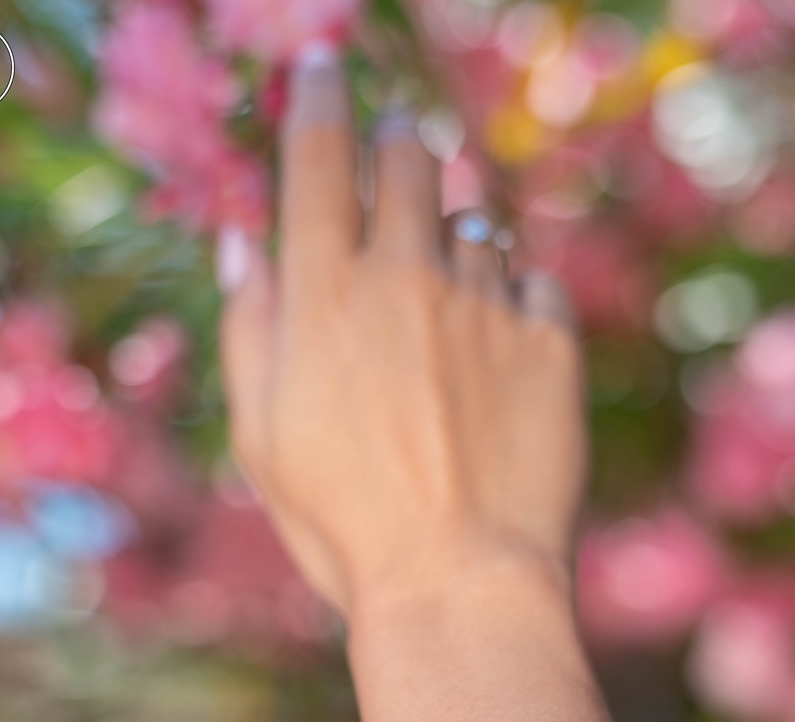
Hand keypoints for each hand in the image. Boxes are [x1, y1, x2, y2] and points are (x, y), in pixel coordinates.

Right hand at [219, 48, 586, 625]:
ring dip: (457, 215)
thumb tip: (243, 238)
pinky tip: (497, 333)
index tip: (323, 67)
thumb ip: (249, 325)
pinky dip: (512, 291)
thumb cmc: (341, 521)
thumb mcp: (262, 435)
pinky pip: (533, 284)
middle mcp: (409, 277)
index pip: (318, 158)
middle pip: (407, 163)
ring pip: (476, 216)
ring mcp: (488, 304)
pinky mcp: (551, 343)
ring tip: (446, 249)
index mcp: (325, 294)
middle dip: (396, 144)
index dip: (318, 99)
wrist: (457, 582)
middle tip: (395, 149)